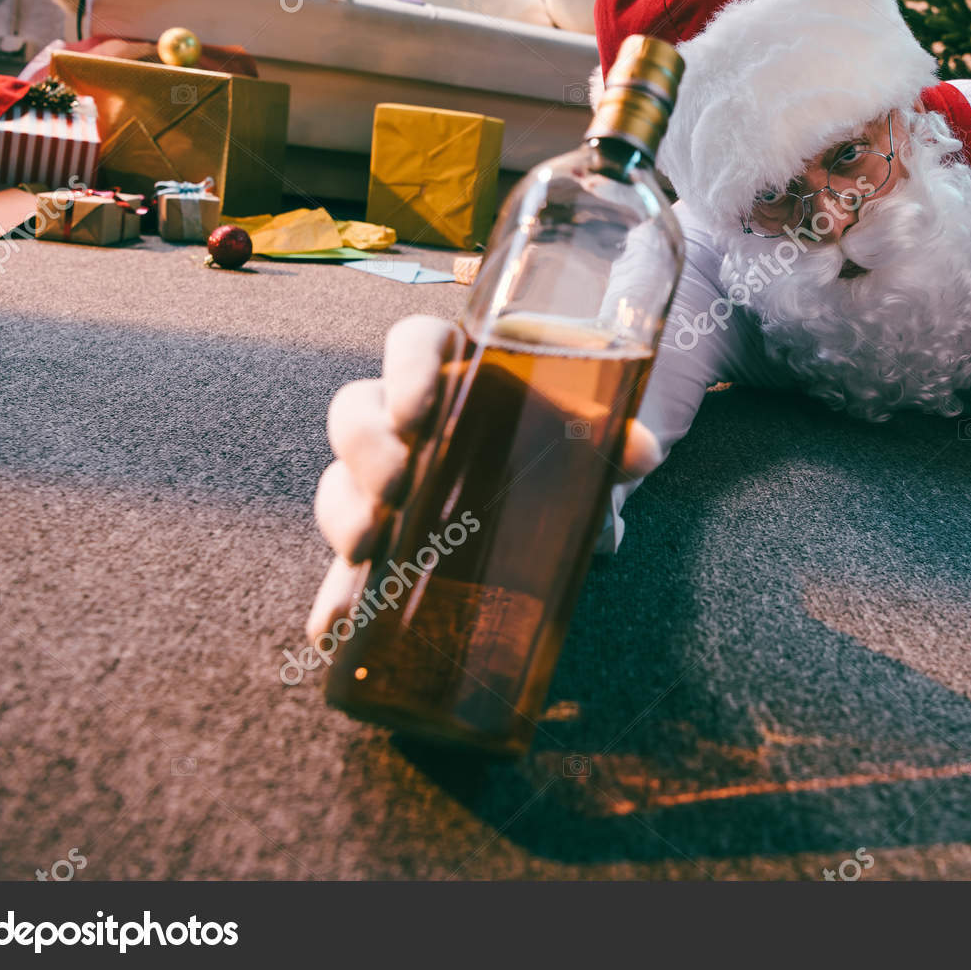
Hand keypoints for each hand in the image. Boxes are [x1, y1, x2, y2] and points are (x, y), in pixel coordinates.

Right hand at [308, 314, 661, 643]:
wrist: (553, 481)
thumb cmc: (557, 433)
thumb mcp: (587, 432)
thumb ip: (613, 436)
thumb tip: (640, 451)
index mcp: (452, 368)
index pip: (412, 341)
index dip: (405, 368)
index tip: (417, 410)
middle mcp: (403, 418)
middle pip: (355, 412)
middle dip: (365, 450)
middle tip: (398, 487)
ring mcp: (383, 481)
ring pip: (338, 483)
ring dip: (343, 513)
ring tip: (368, 548)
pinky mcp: (382, 541)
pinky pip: (342, 565)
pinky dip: (335, 598)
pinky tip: (331, 628)